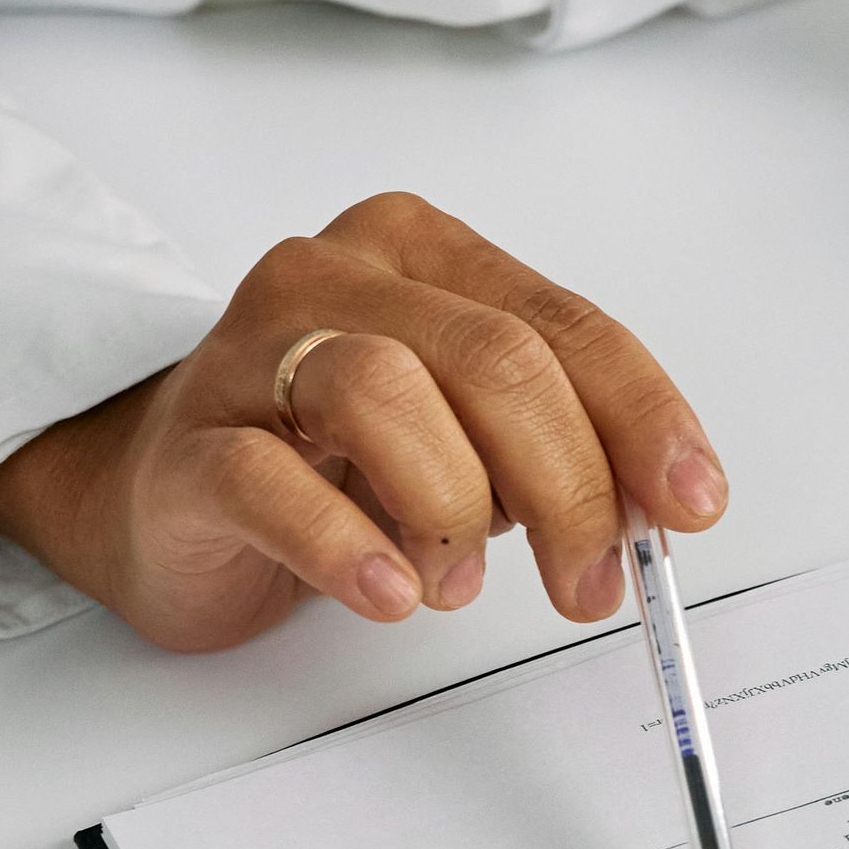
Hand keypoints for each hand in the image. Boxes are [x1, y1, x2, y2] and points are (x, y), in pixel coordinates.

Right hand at [0, 191, 727, 652]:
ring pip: (384, 393)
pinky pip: (272, 481)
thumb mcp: (466, 438)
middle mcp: (335, 278)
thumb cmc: (326, 460)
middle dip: (569, 486)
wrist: (160, 497)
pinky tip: (390, 592)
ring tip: (454, 582)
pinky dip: (347, 546)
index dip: (640, 418)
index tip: (689, 503)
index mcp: (421, 256)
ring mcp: (250, 354)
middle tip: (590, 583)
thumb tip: (654, 506)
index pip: (562, 326)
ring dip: (452, 508)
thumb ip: (554, 450)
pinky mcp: (191, 445)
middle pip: (490, 360)